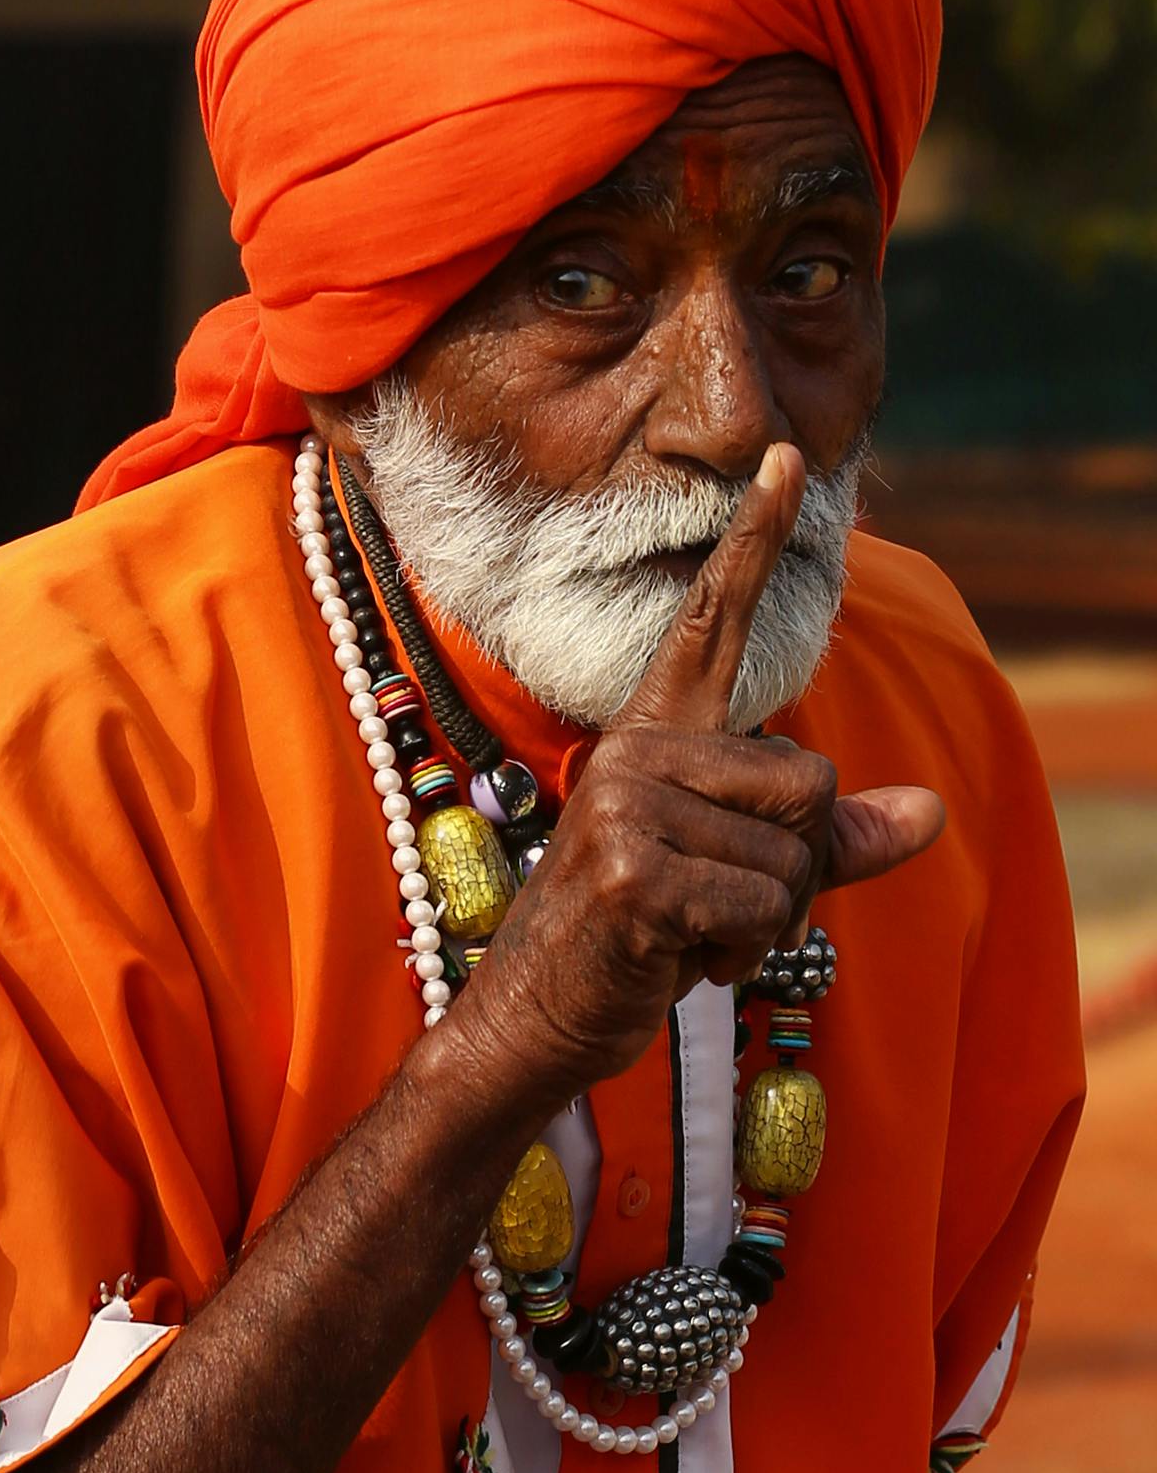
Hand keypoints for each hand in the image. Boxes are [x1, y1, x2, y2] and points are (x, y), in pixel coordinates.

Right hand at [459, 443, 944, 1101]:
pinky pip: (763, 907)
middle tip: (721, 912)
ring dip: (768, 923)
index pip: (713, 624)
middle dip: (798, 871)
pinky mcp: (634, 872)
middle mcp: (640, 754)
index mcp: (659, 739)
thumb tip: (932, 814)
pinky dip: (743, 954)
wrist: (540, 1016)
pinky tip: (680, 962)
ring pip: (795, 857)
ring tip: (692, 937)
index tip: (790, 456)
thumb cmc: (639, 941)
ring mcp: (631, 808)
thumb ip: (832, 842)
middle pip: (812, 783)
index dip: (754, 541)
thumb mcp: (741, 880)